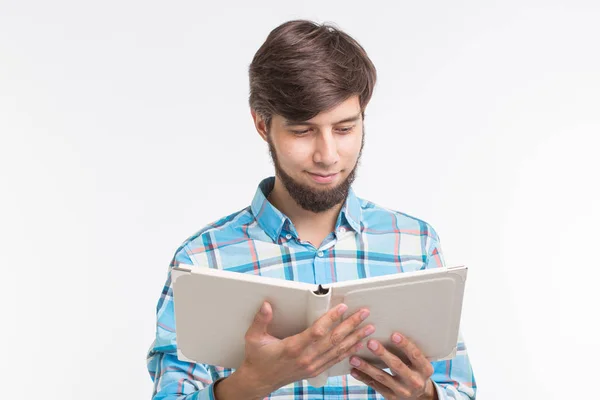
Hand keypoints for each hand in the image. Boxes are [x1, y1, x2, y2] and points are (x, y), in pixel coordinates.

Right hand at [234, 301, 375, 396]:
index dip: (331, 319)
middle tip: (364, 314)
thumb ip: (260, 320)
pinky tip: (358, 344)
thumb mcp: (253, 338)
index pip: (317, 331)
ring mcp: (312, 366)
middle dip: (351, 325)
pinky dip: (349, 351)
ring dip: (355, 338)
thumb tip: (266, 305)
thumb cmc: (257, 358)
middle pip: (333, 340)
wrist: (259, 380)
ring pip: (338, 350)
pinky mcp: (315, 370)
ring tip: (368, 328)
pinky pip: (335, 360)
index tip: (343, 308)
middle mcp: (305, 358)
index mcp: (292, 348)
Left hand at [348, 333, 436, 399]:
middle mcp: (415, 381)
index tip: (393, 334)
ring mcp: (403, 391)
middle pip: (397, 366)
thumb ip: (409, 350)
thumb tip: (391, 326)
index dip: (405, 345)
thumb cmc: (416, 370)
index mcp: (425, 369)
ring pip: (382, 377)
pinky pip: (375, 386)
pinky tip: (354, 370)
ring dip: (366, 367)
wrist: (419, 396)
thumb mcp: (419, 363)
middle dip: (382, 354)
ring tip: (354, 358)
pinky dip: (363, 378)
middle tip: (370, 342)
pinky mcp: (391, 397)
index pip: (415, 355)